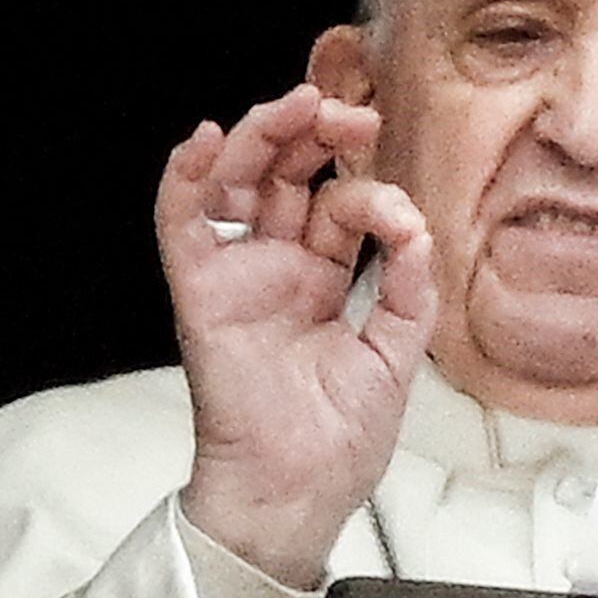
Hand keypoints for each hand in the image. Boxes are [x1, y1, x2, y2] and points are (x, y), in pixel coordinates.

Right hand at [158, 82, 440, 588]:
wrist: (301, 491)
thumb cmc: (341, 438)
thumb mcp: (396, 349)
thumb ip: (406, 285)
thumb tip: (416, 226)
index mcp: (321, 277)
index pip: (340, 206)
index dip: (370, 192)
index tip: (403, 216)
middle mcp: (277, 268)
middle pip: (286, 178)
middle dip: (315, 136)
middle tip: (350, 114)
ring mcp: (238, 278)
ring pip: (237, 186)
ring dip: (261, 137)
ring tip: (295, 106)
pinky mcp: (201, 297)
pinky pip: (181, 228)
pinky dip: (185, 182)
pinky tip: (204, 142)